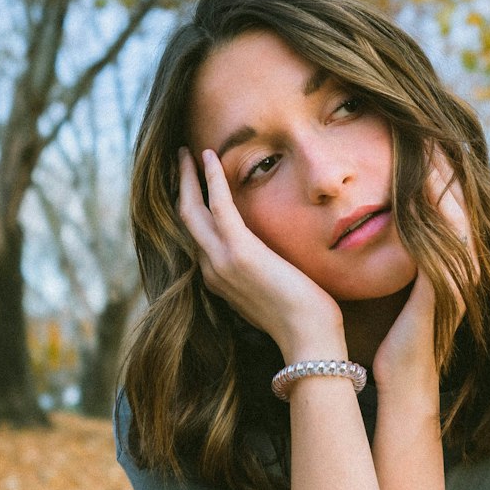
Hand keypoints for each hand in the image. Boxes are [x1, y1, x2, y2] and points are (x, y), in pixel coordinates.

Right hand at [178, 148, 345, 361]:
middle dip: (180, 187)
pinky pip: (217, 205)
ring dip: (187, 177)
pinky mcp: (239, 251)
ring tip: (188, 152)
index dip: (191, 207)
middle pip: (185, 219)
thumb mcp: (269, 294)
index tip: (193, 184)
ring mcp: (221, 261)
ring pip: (191, 210)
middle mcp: (211, 270)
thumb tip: (267, 260)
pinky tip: (210, 157)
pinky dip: (211, 178)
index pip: (196, 236)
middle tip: (182, 159)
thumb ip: (258, 274)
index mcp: (218, 280)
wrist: (309, 337)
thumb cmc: (301, 319)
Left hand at [371, 151, 476, 392]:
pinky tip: (422, 179)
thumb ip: (381, 252)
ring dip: (444, 174)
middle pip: (455, 197)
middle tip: (424, 125)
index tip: (410, 134)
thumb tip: (356, 222)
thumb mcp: (383, 282)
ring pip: (456, 209)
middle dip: (442, 161)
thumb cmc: (385, 335)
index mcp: (441, 258)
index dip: (431, 168)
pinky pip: (449, 234)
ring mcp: (459, 272)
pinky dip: (439, 205)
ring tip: (427, 140)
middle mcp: (457, 260)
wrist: (399, 380)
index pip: (440, 201)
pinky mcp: (450, 284)